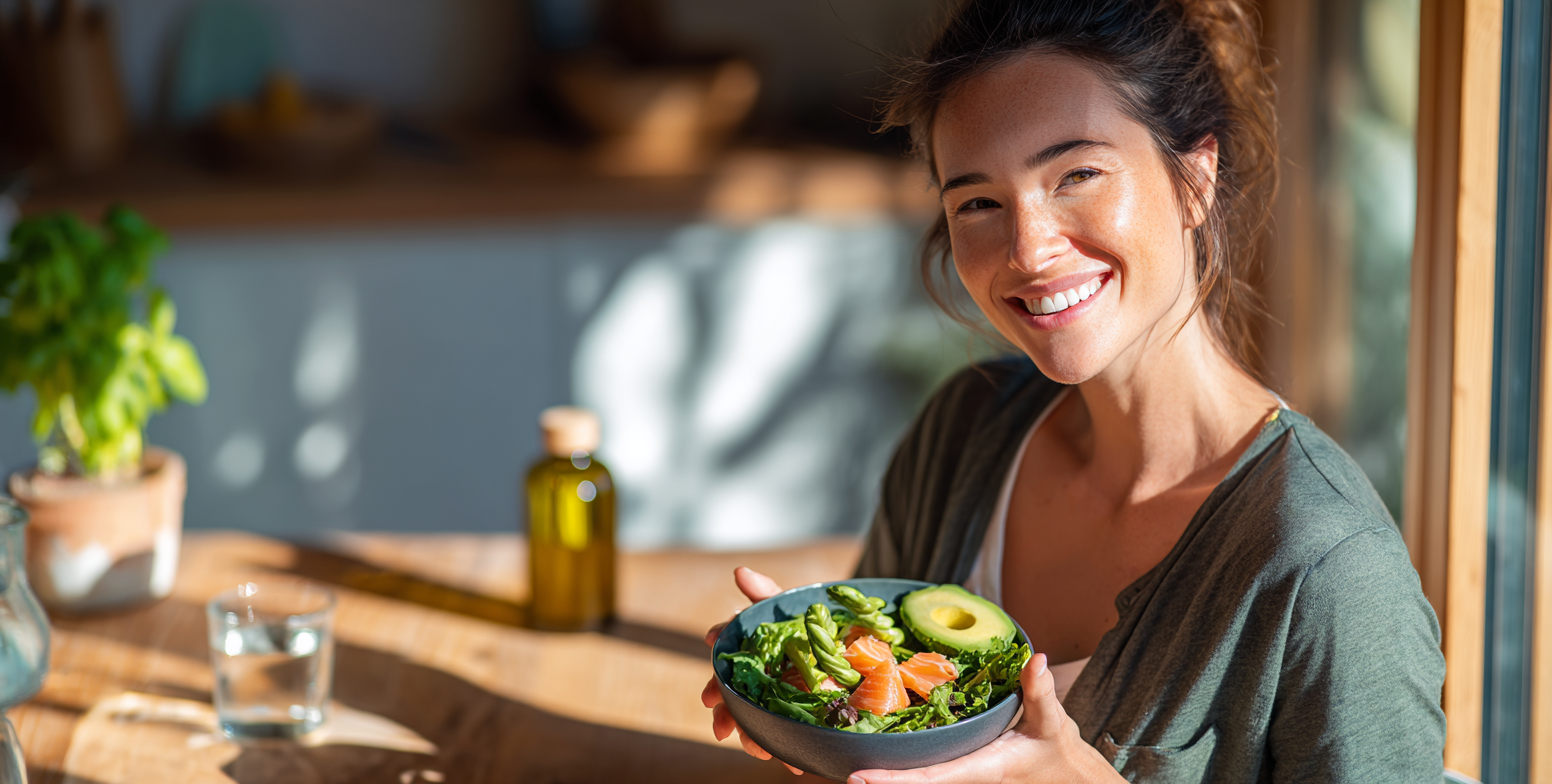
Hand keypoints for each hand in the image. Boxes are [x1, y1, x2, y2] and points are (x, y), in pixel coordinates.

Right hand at [700, 567, 804, 775]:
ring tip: (758, 750)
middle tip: (722, 727)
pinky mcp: (797, 717)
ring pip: (756, 722)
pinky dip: (787, 751)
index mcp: (751, 654)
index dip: (717, 676)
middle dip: (726, 714)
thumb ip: (765, 592)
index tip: (710, 694)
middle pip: (734, 700)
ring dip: (752, 738)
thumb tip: (739, 572)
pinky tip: (793, 765)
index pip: (726, 664)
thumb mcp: (789, 605)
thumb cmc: (809, 621)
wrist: (852, 641)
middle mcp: (757, 678)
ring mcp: (776, 699)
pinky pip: (787, 737)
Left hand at [847, 653, 1122, 783]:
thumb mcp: (1052, 721)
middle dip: (871, 777)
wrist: (1065, 778)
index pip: (928, 779)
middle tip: (822, 768)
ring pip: (909, 775)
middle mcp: (958, 774)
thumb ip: (1040, 691)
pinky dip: (892, 758)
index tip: (858, 780)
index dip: (893, 781)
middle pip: (907, 782)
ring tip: (829, 756)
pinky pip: (918, 764)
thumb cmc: (1057, 753)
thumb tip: (1035, 660)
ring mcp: (953, 771)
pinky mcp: (952, 764)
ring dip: (876, 770)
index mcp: (977, 768)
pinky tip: (863, 744)